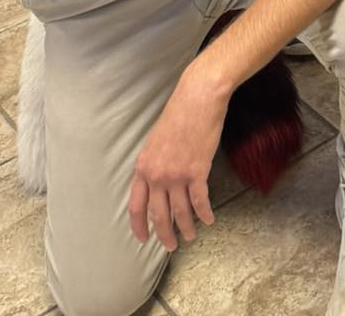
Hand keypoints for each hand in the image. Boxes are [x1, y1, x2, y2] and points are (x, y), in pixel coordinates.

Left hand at [129, 72, 224, 249]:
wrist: (198, 98)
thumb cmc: (179, 113)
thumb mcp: (156, 140)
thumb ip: (154, 164)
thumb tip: (157, 183)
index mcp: (143, 167)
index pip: (136, 206)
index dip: (139, 226)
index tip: (143, 239)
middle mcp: (157, 175)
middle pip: (158, 215)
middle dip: (164, 235)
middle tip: (170, 246)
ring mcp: (177, 175)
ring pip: (180, 212)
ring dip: (185, 228)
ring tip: (190, 237)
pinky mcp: (197, 171)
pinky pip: (199, 201)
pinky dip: (204, 213)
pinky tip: (208, 220)